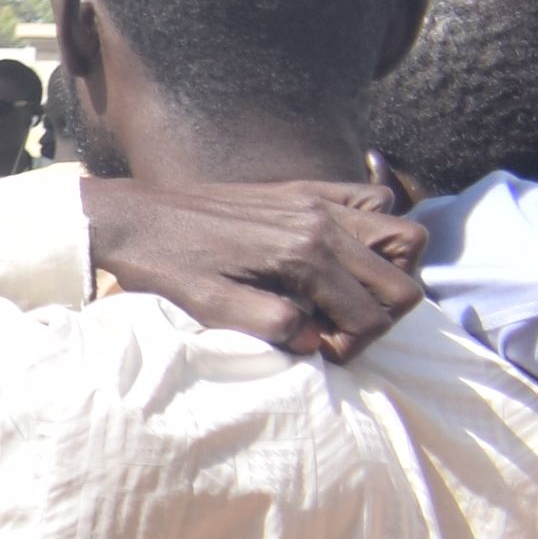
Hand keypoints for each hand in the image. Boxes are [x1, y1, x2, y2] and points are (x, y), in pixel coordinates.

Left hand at [81, 174, 423, 361]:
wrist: (132, 217)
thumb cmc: (166, 266)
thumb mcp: (211, 308)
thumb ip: (270, 326)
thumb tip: (316, 340)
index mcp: (302, 254)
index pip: (371, 314)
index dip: (354, 344)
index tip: (319, 349)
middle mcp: (321, 220)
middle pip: (404, 276)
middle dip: (381, 314)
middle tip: (337, 327)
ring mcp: (318, 200)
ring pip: (405, 233)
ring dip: (390, 271)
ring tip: (346, 293)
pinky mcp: (305, 189)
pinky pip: (373, 199)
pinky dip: (377, 227)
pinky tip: (341, 253)